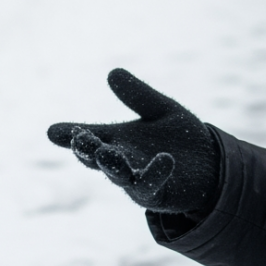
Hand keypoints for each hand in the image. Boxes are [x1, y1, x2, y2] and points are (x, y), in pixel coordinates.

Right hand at [48, 68, 220, 214]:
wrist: (212, 164)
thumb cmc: (181, 138)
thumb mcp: (161, 109)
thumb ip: (138, 95)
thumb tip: (113, 71)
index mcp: (117, 140)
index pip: (89, 136)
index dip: (70, 135)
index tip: (52, 132)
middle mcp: (122, 161)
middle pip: (98, 156)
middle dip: (87, 149)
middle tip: (80, 139)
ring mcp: (137, 180)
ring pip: (118, 175)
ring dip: (111, 164)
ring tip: (104, 152)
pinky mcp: (158, 194)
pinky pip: (152, 185)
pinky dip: (155, 173)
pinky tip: (164, 159)